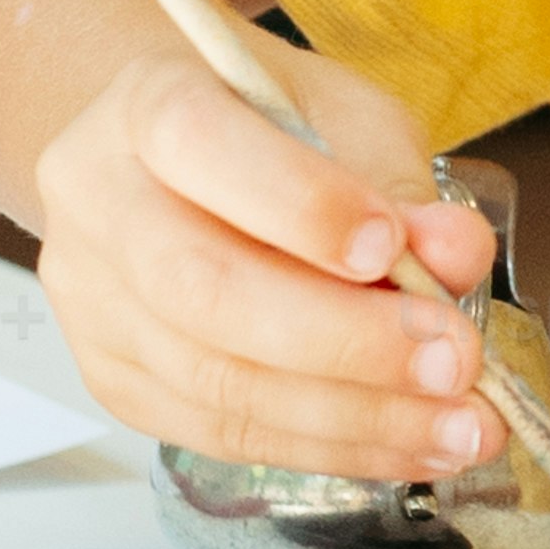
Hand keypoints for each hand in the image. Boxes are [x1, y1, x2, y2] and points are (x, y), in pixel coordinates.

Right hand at [32, 44, 498, 481]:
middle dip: (343, 340)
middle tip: (452, 363)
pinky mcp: (115, 380)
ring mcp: (92, 301)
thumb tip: (454, 252)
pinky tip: (406, 444)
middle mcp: (96, 200)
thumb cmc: (275, 132)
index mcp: (146, 102)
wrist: (190, 171)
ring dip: (354, 415)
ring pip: (213, 380)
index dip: (298, 204)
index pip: (197, 144)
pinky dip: (328, 446)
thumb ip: (398, 183)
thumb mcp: (351, 120)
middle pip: (199, 288)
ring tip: (457, 425)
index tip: (392, 247)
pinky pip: (221, 431)